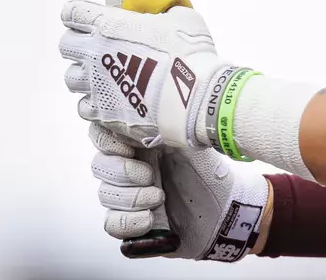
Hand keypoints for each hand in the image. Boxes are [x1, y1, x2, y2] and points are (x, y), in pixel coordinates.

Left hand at [59, 0, 234, 148]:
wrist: (193, 97)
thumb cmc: (190, 53)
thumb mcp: (180, 15)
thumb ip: (160, 8)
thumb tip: (153, 9)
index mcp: (108, 24)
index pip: (72, 12)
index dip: (81, 14)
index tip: (91, 18)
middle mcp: (94, 53)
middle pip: (66, 44)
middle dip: (80, 43)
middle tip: (98, 47)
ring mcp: (96, 84)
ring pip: (71, 77)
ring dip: (86, 75)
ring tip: (105, 76)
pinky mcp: (102, 112)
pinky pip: (84, 105)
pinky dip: (95, 102)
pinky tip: (112, 100)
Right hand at [90, 123, 270, 260]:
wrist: (225, 206)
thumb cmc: (207, 170)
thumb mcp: (190, 139)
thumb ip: (169, 121)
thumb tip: (162, 102)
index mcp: (137, 142)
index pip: (102, 135)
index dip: (107, 141)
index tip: (129, 147)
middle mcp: (128, 167)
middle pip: (99, 166)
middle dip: (123, 171)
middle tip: (150, 175)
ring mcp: (128, 195)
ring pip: (105, 194)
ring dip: (130, 197)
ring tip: (158, 197)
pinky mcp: (133, 221)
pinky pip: (112, 223)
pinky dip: (127, 221)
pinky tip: (148, 218)